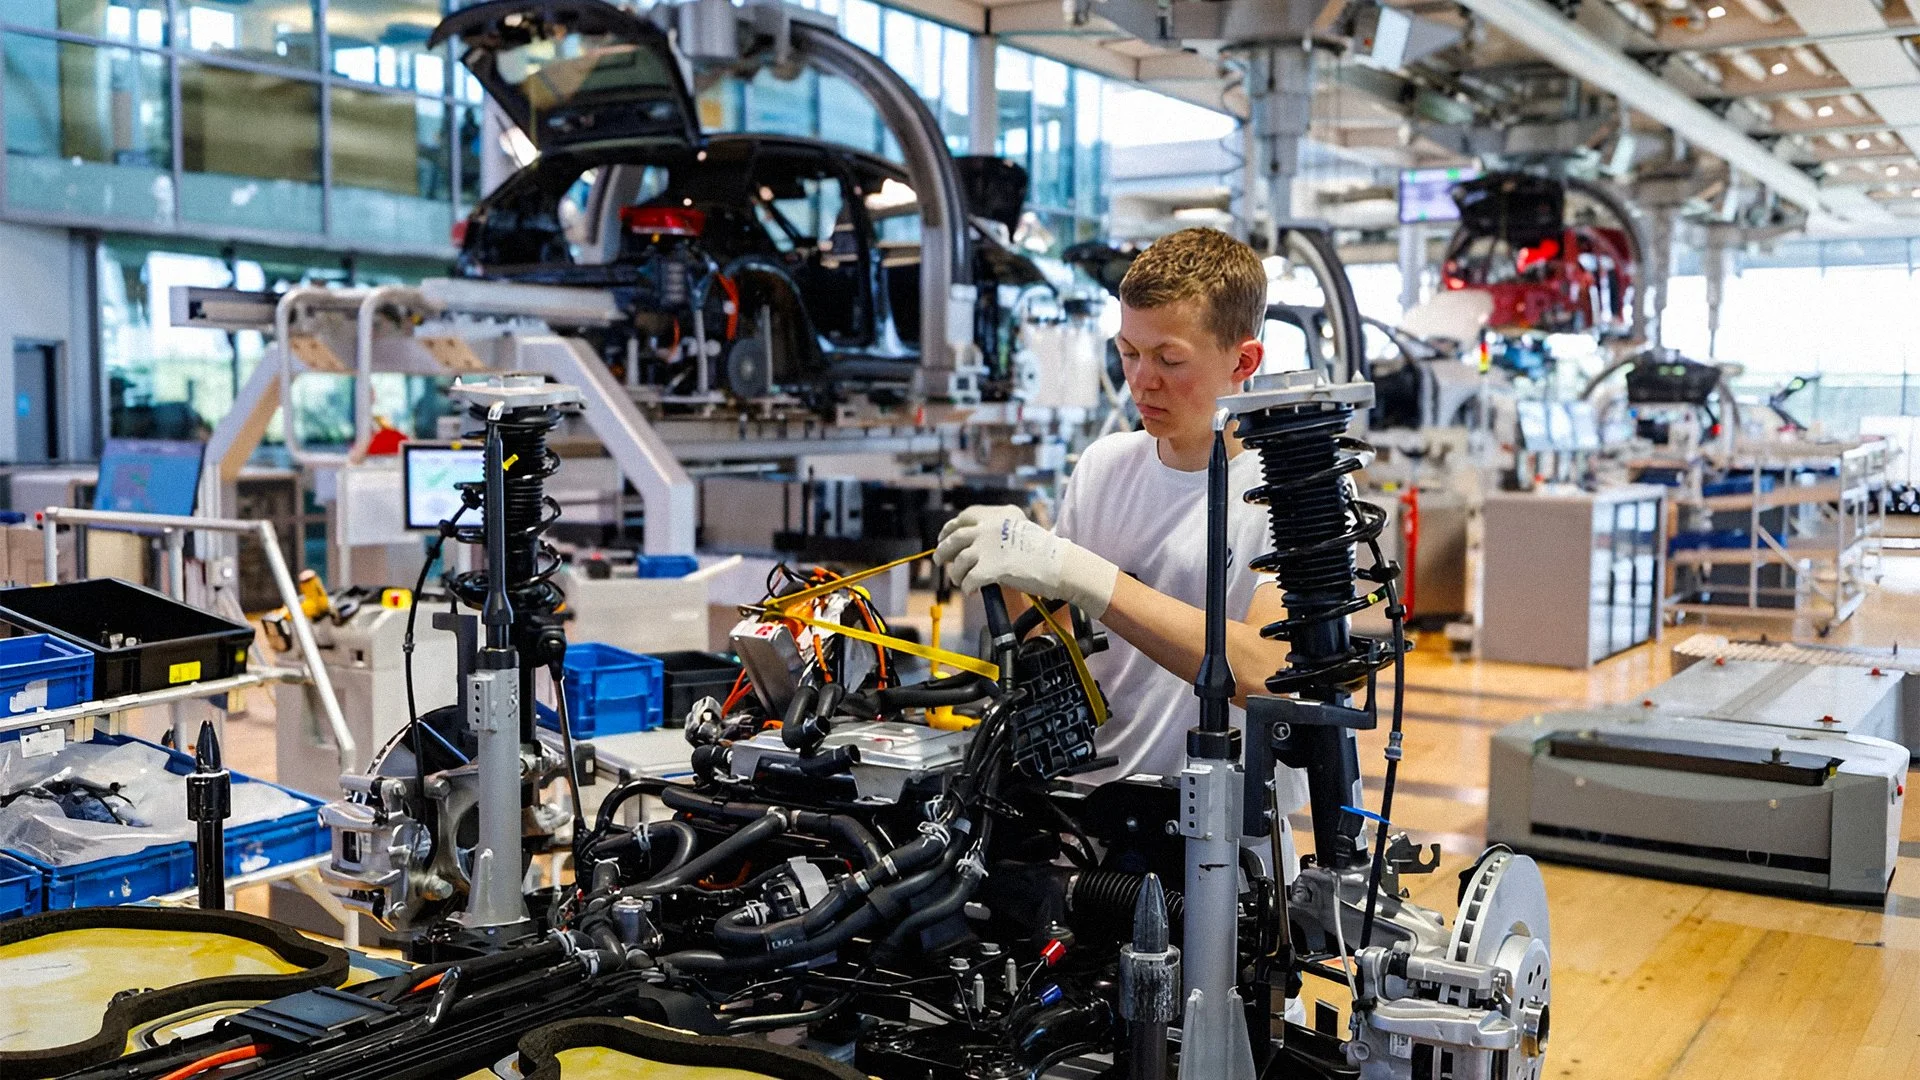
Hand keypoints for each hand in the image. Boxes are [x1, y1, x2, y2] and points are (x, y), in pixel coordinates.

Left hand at [933, 505, 1117, 618]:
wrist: (1060, 565)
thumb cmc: (1046, 552)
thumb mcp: (1021, 528)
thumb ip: (1000, 530)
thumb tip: (978, 543)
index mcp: (998, 515)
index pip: (965, 517)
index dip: (950, 527)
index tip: (944, 536)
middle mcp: (989, 527)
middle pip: (955, 537)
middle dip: (943, 550)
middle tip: (940, 560)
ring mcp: (988, 547)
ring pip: (959, 561)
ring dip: (956, 573)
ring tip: (959, 581)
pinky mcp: (990, 569)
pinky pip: (969, 580)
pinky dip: (967, 587)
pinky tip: (971, 591)